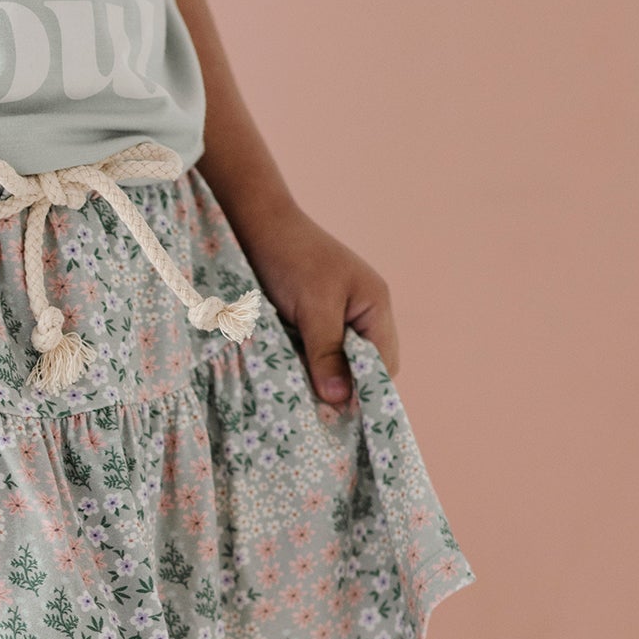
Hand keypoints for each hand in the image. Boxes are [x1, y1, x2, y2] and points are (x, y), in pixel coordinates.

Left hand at [248, 206, 400, 408]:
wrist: (255, 223)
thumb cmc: (290, 258)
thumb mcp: (313, 307)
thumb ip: (327, 351)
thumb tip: (340, 398)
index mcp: (375, 306)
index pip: (384, 366)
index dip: (364, 392)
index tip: (336, 415)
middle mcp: (361, 314)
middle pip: (361, 368)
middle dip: (340, 387)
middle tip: (312, 410)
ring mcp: (336, 316)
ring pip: (336, 364)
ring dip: (317, 377)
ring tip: (297, 396)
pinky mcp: (310, 319)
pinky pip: (314, 353)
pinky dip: (302, 366)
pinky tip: (285, 376)